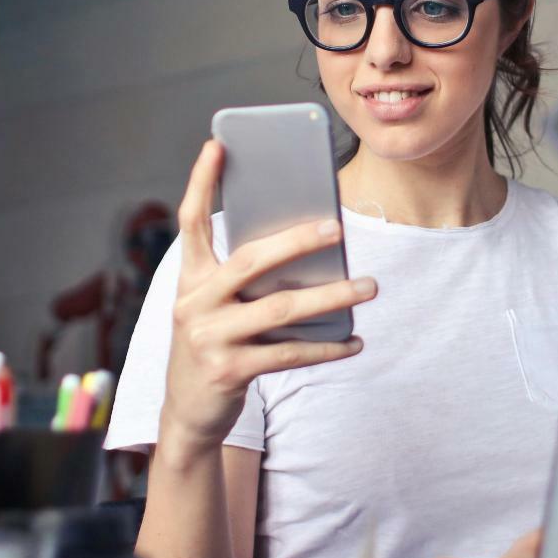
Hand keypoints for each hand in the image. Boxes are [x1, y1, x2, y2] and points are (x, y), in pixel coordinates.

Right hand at [158, 140, 375, 453]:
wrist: (187, 412)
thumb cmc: (214, 344)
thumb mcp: (215, 306)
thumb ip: (244, 279)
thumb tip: (310, 249)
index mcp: (190, 278)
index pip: (191, 221)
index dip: (200, 182)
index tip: (217, 144)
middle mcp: (194, 302)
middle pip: (250, 261)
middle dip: (296, 241)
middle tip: (337, 228)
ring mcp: (210, 338)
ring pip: (280, 309)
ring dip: (331, 296)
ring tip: (369, 286)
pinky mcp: (229, 371)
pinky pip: (289, 354)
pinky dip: (327, 348)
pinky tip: (355, 340)